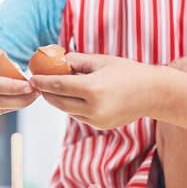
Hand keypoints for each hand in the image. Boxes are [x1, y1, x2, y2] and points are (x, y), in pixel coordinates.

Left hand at [29, 53, 157, 129]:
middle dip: (47, 93)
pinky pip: (79, 116)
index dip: (42, 82)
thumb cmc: (127, 72)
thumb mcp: (101, 61)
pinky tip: (73, 97)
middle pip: (59, 102)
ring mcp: (98, 120)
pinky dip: (73, 107)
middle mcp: (94, 108)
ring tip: (55, 88)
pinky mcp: (101, 126)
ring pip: (68, 111)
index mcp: (93, 89)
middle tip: (39, 84)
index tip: (32, 78)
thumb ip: (76, 61)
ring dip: (59, 100)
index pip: (58, 86)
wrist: (154, 93)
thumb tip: (55, 61)